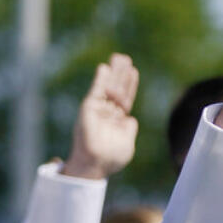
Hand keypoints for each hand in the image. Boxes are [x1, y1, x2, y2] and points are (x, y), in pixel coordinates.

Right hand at [62, 53, 139, 179]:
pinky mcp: (88, 109)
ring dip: (113, 72)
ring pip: (107, 86)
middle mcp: (107, 113)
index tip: (133, 71)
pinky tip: (104, 68)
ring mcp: (98, 110)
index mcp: (117, 121)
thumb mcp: (127, 144)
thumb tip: (130, 119)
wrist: (96, 165)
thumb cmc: (111, 159)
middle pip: (117, 89)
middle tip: (125, 58)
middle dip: (121, 74)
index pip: (125, 98)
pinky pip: (96, 91)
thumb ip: (129, 130)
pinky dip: (100, 80)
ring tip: (118, 58)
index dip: (129, 84)